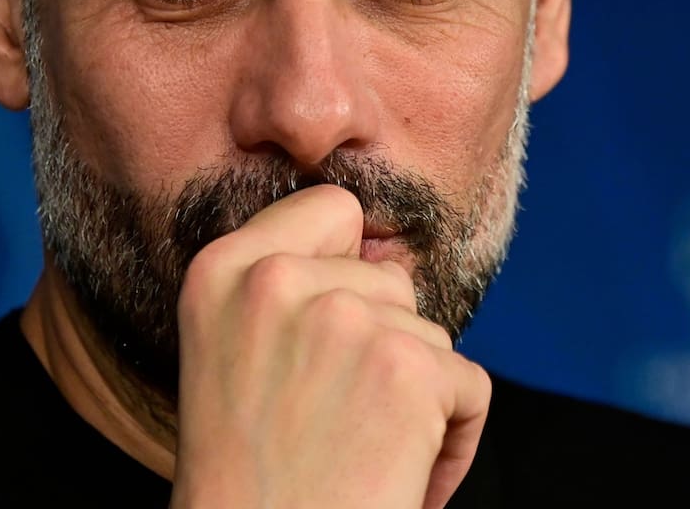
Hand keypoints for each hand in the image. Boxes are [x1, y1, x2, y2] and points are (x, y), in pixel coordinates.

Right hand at [170, 185, 490, 508]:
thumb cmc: (249, 480)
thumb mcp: (233, 357)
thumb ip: (289, 292)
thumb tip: (386, 257)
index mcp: (219, 269)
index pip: (332, 208)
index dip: (348, 266)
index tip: (328, 329)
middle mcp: (276, 280)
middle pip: (390, 278)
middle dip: (383, 345)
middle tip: (338, 421)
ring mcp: (343, 318)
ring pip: (430, 335)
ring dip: (416, 397)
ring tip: (359, 457)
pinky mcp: (407, 369)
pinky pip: (469, 385)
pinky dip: (453, 440)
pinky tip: (399, 481)